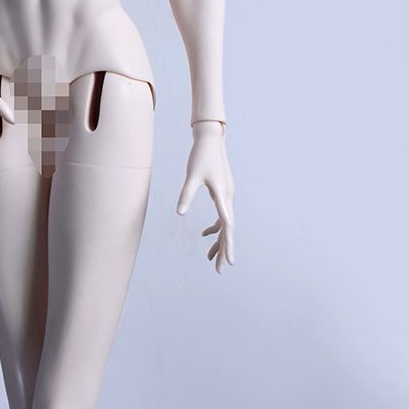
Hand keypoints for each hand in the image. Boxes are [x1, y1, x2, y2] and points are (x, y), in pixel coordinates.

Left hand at [176, 120, 234, 273]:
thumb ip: (186, 195)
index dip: (228, 245)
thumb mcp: (191, 176)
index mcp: (223, 195)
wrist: (210, 139)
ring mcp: (227, 195)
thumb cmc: (200, 156)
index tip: (229, 262)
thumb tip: (180, 213)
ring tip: (210, 259)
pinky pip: (221, 215)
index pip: (227, 225)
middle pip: (228, 229)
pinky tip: (204, 234)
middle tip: (220, 270)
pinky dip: (214, 227)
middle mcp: (228, 197)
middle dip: (224, 250)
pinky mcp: (222, 192)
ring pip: (225, 224)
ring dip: (219, 241)